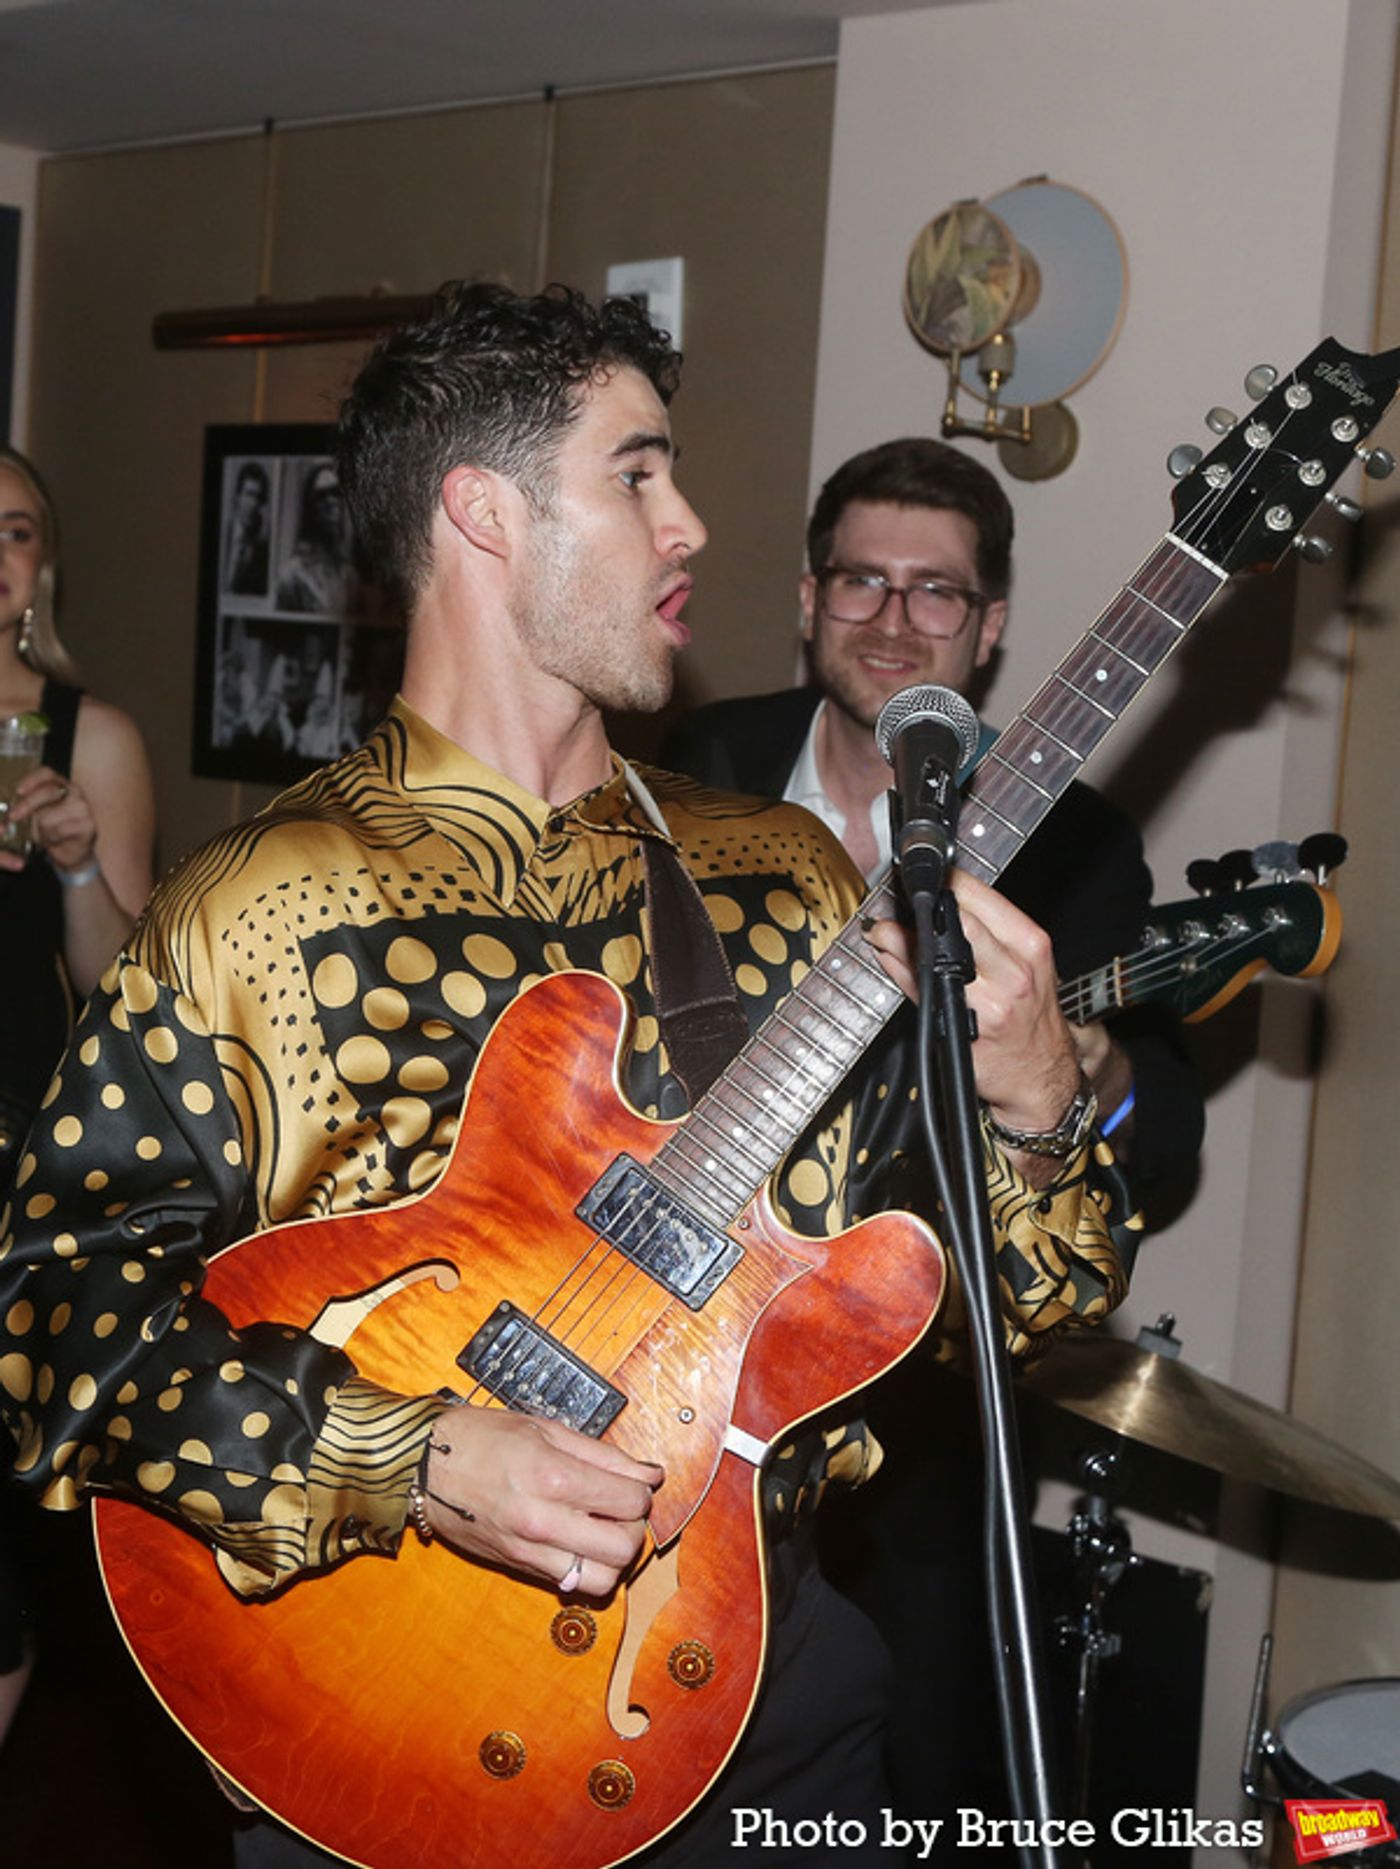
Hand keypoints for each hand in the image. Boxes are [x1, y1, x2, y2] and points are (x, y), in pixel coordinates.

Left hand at [0, 765, 97, 875]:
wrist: (75, 851)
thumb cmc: (55, 829)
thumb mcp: (41, 812)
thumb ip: (32, 804)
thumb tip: (16, 807)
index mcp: (63, 785)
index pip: (48, 774)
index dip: (32, 780)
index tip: (19, 791)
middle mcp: (76, 792)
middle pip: (47, 793)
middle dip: (27, 805)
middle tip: (14, 816)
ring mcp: (84, 808)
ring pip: (48, 817)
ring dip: (41, 830)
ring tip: (46, 835)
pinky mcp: (87, 825)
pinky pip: (57, 832)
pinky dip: (51, 839)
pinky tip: (56, 841)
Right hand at [420, 1406, 663, 1596]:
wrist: (423, 1465)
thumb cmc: (480, 1437)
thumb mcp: (546, 1428)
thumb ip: (603, 1455)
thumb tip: (649, 1473)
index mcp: (553, 1476)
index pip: (629, 1502)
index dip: (643, 1492)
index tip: (635, 1484)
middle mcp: (542, 1520)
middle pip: (623, 1549)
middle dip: (635, 1528)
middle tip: (623, 1508)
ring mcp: (528, 1550)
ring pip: (602, 1581)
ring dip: (614, 1558)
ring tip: (603, 1530)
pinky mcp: (518, 1568)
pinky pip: (570, 1585)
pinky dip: (586, 1569)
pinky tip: (577, 1541)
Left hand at [863, 869, 1078, 1131]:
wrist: (1040, 1076)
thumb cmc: (1030, 1015)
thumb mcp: (1026, 964)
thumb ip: (989, 930)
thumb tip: (939, 896)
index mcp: (1029, 945)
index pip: (978, 896)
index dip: (942, 881)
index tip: (921, 878)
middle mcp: (1011, 971)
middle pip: (954, 920)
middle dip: (917, 906)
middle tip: (893, 900)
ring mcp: (986, 1001)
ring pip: (931, 953)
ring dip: (896, 936)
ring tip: (880, 930)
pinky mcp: (960, 1026)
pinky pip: (918, 988)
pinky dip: (896, 968)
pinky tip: (886, 957)